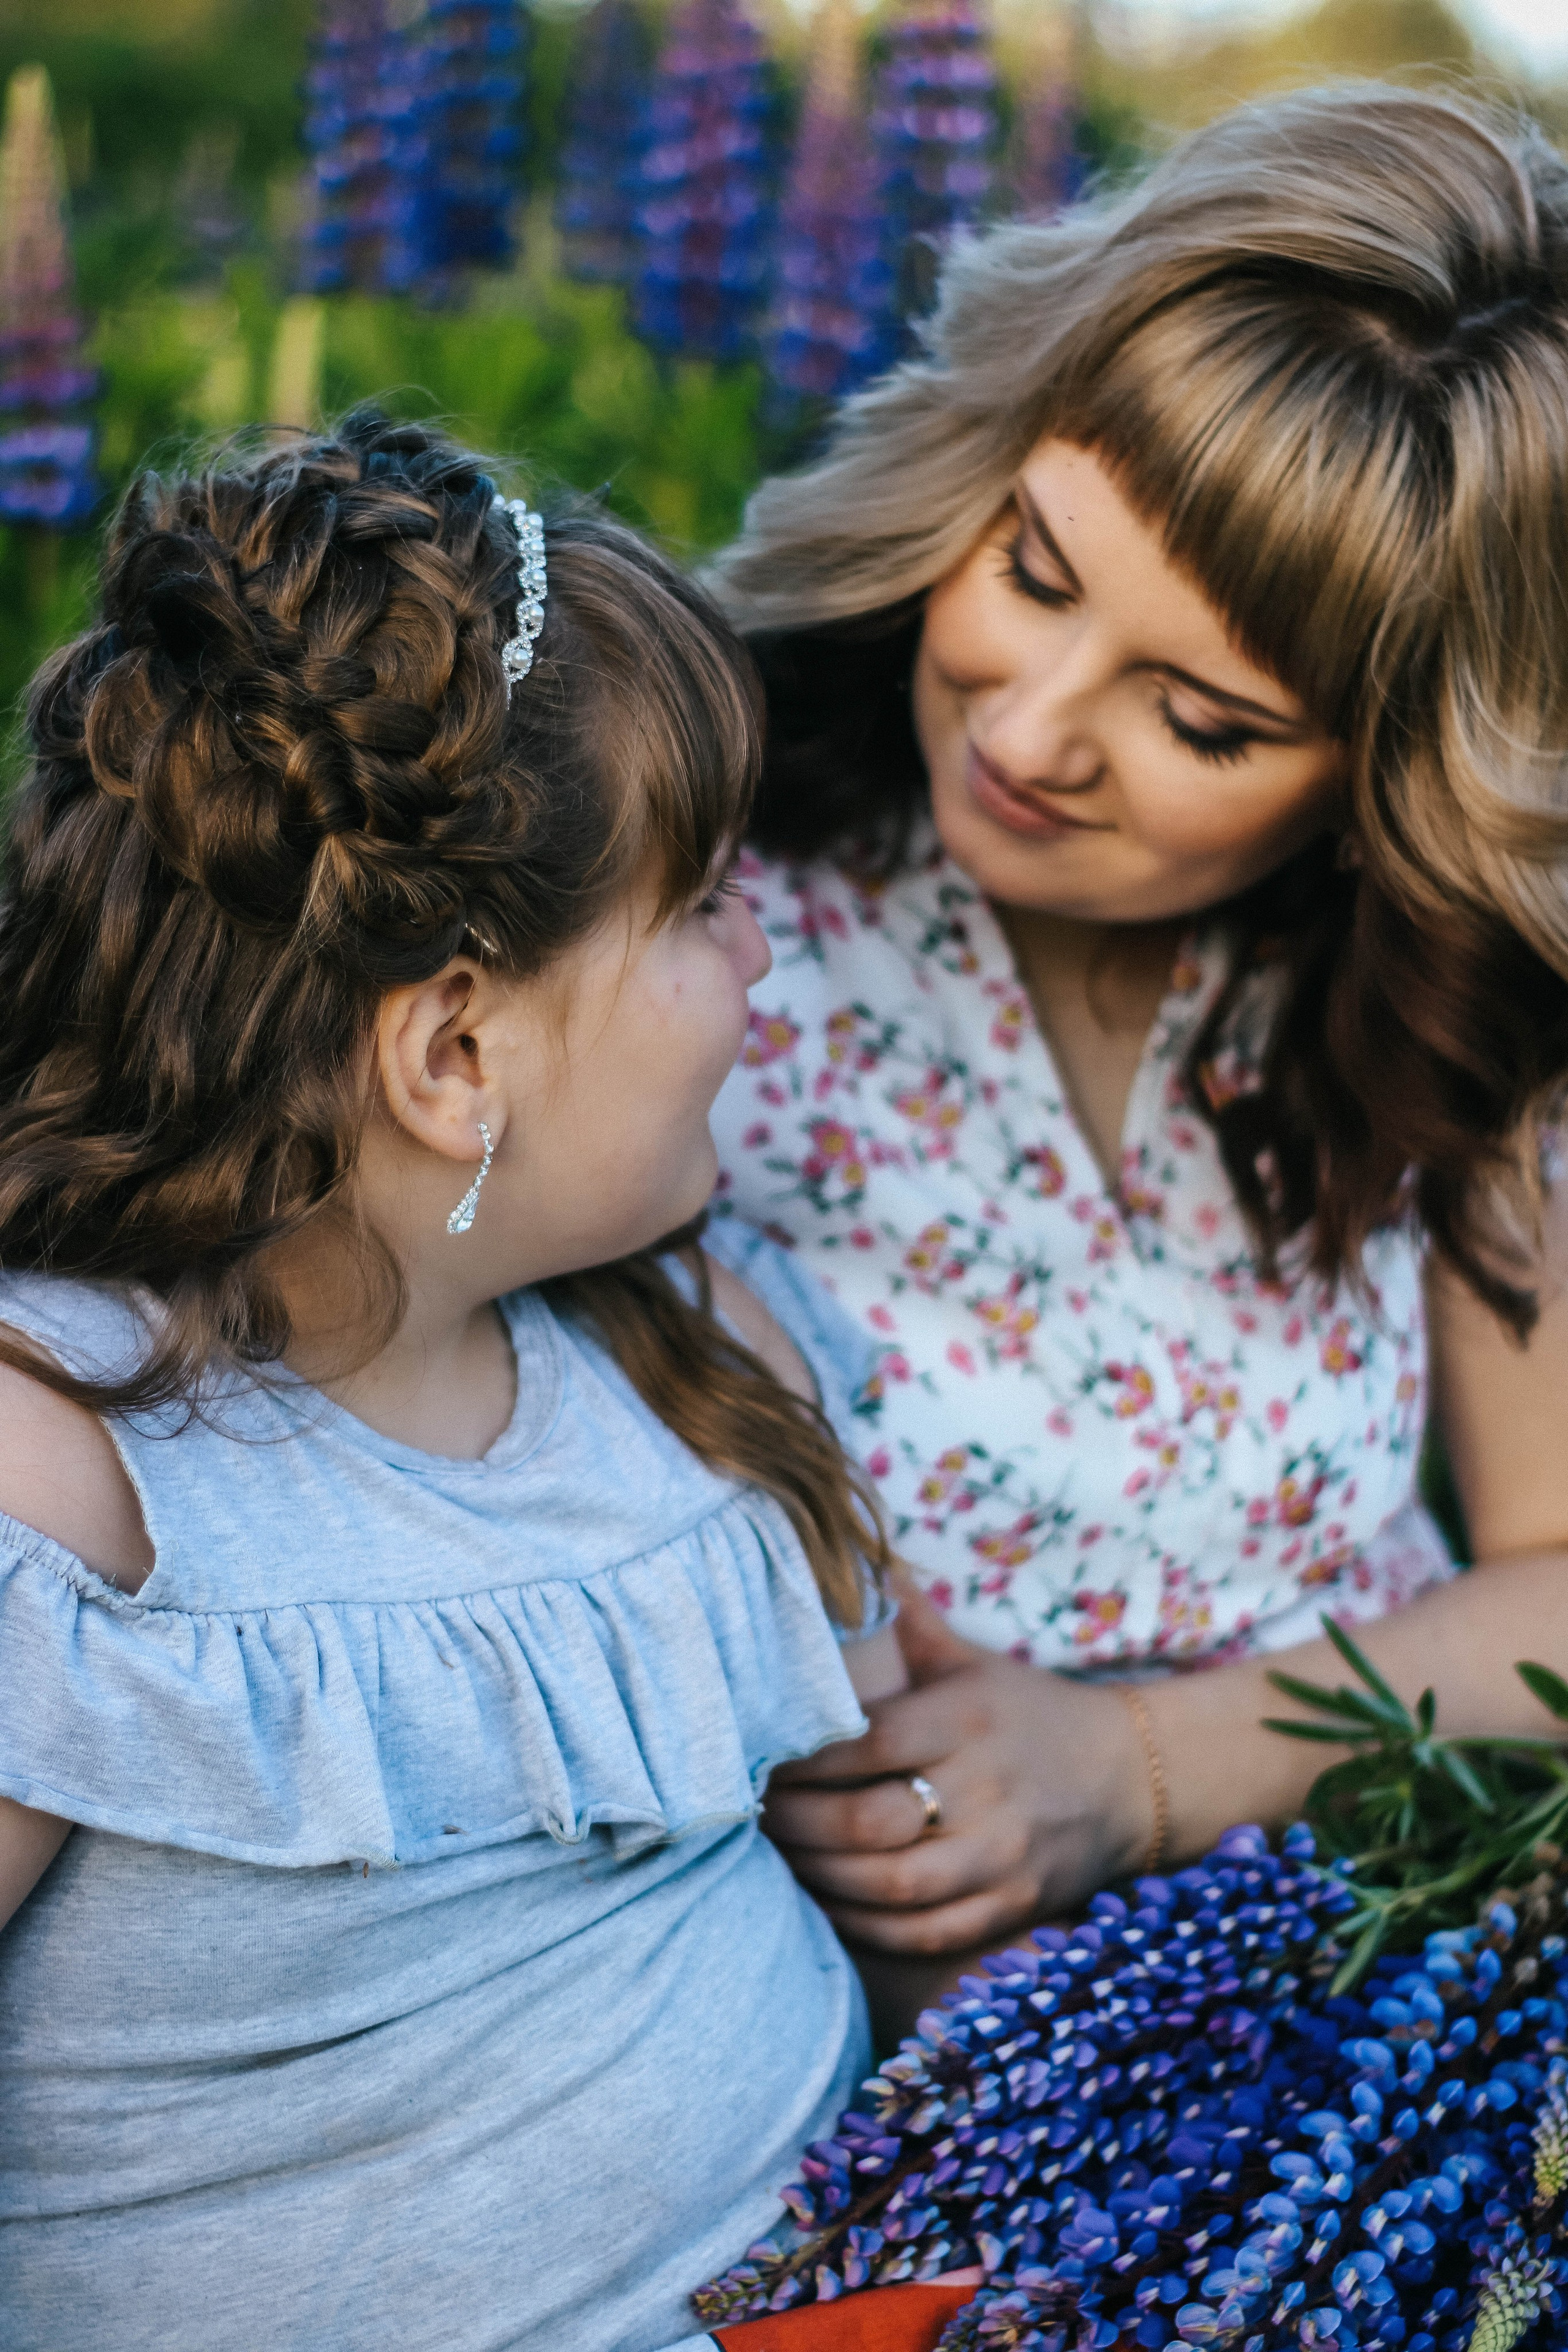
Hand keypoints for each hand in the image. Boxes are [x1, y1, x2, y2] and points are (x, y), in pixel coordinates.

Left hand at [764, 1584, 1151, 1952]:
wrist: (1127, 1777)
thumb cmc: (1026, 1712)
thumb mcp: (970, 1661)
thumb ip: (905, 1621)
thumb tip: (843, 1554)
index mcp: (966, 1719)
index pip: (867, 1743)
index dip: (802, 1758)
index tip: (759, 1756)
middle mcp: (986, 1789)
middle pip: (868, 1822)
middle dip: (796, 1824)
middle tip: (752, 1815)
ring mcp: (1002, 1855)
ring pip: (890, 1886)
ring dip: (821, 1878)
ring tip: (781, 1861)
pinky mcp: (1013, 1905)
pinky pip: (925, 1933)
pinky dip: (867, 1927)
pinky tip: (831, 1904)